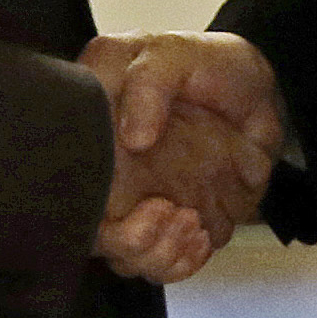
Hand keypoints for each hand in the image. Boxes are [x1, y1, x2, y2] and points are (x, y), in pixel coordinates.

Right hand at [83, 33, 282, 283]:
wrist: (256, 94)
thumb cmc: (206, 66)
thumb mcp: (176, 54)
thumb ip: (151, 81)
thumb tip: (131, 137)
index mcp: (87, 122)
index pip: (60, 176)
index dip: (88, 203)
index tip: (141, 198)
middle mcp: (102, 168)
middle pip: (89, 231)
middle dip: (130, 242)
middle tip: (171, 213)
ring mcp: (131, 199)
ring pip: (122, 256)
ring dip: (159, 255)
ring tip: (193, 222)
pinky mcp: (162, 221)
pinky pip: (159, 262)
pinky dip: (181, 262)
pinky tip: (201, 236)